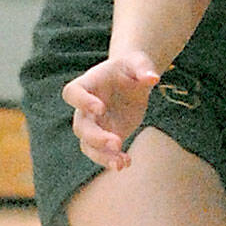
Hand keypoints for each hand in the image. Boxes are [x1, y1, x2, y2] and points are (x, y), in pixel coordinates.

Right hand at [61, 51, 158, 169]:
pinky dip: (112, 160)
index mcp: (88, 83)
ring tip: (121, 164)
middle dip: (96, 137)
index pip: (73, 92)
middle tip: (117, 143)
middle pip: (80, 125)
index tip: (100, 108)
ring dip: (102, 156)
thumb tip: (153, 78)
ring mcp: (94, 124)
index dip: (82, 101)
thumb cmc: (132, 67)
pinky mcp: (105, 136)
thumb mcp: (139, 62)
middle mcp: (85, 107)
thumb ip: (143, 68)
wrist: (133, 81)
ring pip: (87, 145)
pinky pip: (101, 153)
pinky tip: (127, 163)